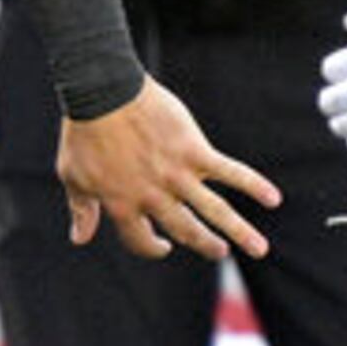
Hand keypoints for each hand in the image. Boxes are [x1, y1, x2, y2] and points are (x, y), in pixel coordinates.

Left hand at [59, 76, 279, 258]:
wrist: (103, 93)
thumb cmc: (84, 133)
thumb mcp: (73, 176)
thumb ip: (81, 210)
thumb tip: (79, 239)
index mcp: (123, 206)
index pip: (141, 240)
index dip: (152, 248)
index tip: (163, 246)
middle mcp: (154, 197)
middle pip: (185, 231)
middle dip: (205, 245)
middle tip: (221, 252)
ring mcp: (177, 176)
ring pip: (214, 211)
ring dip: (238, 232)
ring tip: (260, 248)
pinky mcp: (194, 151)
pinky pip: (229, 172)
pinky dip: (253, 184)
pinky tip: (273, 198)